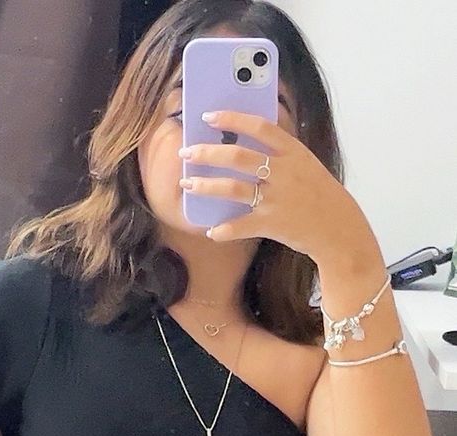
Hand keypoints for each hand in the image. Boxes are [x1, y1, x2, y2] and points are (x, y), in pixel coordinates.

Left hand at [179, 109, 372, 262]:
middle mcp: (282, 172)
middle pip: (237, 156)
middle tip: (187, 152)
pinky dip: (224, 229)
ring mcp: (276, 198)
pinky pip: (240, 225)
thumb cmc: (319, 194)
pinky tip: (211, 230)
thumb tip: (242, 139)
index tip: (208, 116)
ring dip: (205, 186)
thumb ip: (279, 152)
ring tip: (188, 184)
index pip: (258, 126)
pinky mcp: (272, 223)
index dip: (231, 118)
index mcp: (292, 151)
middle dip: (207, 152)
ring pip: (232, 187)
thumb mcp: (305, 164)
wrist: (339, 227)